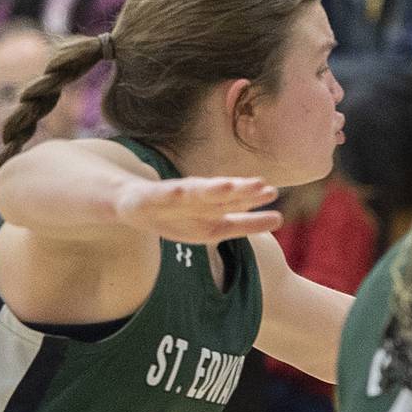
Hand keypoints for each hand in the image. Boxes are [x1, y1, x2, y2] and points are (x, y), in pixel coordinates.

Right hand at [115, 176, 281, 243]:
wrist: (130, 203)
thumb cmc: (178, 215)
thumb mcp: (213, 226)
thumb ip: (245, 222)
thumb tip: (281, 219)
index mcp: (211, 206)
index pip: (236, 202)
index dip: (252, 199)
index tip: (272, 193)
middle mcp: (195, 198)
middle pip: (220, 194)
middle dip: (239, 191)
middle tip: (261, 185)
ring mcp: (172, 197)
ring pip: (194, 192)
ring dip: (210, 189)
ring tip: (227, 186)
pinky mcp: (149, 198)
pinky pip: (162, 196)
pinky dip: (171, 194)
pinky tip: (180, 191)